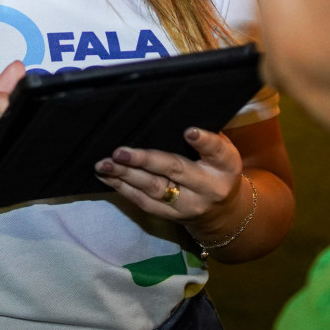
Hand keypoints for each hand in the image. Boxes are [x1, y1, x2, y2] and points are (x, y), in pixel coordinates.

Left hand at [93, 127, 243, 229]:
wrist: (222, 213)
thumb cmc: (217, 169)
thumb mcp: (222, 152)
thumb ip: (205, 137)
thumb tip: (169, 113)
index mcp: (225, 165)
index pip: (217, 152)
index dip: (203, 141)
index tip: (188, 132)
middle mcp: (207, 187)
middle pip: (175, 171)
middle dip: (144, 160)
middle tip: (120, 152)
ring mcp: (187, 205)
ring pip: (153, 189)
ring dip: (125, 176)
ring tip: (104, 164)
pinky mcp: (170, 216)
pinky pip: (143, 202)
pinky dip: (122, 188)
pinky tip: (107, 177)